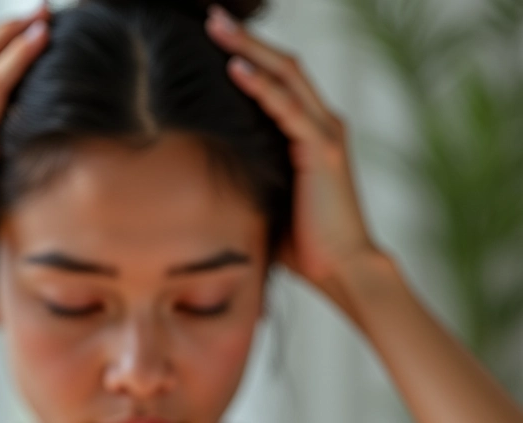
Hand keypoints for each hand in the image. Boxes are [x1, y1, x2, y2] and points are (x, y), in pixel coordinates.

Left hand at [205, 5, 380, 304]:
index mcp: (308, 134)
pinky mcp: (322, 151)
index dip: (248, 57)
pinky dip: (261, 86)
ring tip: (216, 27)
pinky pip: (288, 109)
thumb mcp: (270, 200)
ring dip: (249, 49)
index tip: (213, 44)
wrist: (341, 268)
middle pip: (281, 66)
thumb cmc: (304, 243)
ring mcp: (324, 134)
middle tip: (210, 18)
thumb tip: (211, 173)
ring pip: (286, 76)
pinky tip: (235, 68)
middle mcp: (321, 124)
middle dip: (245, 40)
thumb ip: (253, 175)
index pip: (277, 82)